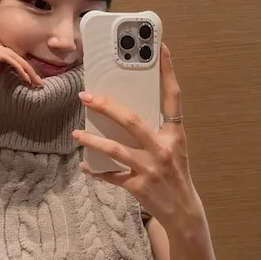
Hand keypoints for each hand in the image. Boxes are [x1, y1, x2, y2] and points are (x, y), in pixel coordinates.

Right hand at [0, 37, 42, 114]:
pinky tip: (26, 77)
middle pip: (5, 52)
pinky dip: (17, 65)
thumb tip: (0, 72)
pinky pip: (2, 57)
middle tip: (38, 82)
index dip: (15, 65)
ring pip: (7, 52)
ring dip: (24, 66)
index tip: (29, 81)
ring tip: (36, 81)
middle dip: (25, 66)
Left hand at [74, 45, 199, 227]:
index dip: (168, 72)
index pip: (173, 97)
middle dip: (107, 106)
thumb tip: (126, 107)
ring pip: (115, 149)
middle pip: (132, 120)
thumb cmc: (176, 173)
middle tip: (86, 96)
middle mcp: (163, 149)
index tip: (160, 48)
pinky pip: (111, 176)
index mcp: (175, 135)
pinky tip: (85, 165)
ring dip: (92, 140)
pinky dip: (96, 170)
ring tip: (77, 133)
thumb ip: (157, 129)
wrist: (183, 211)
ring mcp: (150, 169)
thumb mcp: (174, 147)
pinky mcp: (138, 187)